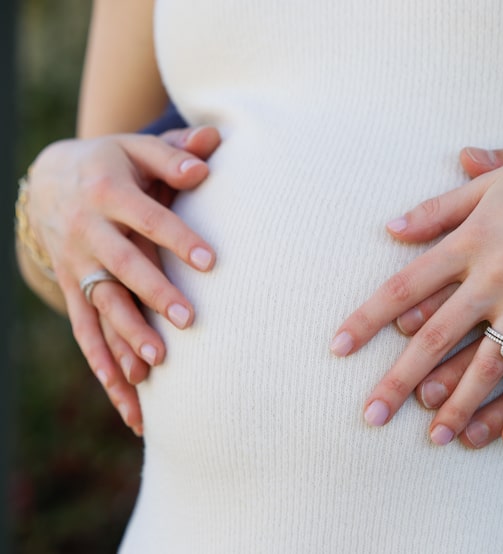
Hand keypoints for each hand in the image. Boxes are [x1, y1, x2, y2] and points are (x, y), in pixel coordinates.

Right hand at [25, 127, 220, 433]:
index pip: (149, 220)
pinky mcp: (73, 291)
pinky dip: (104, 366)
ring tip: (155, 370)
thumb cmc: (114, 164)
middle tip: (187, 321)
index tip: (212, 262)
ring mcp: (77, 267)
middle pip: (122, 268)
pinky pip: (85, 333)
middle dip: (153, 296)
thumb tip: (209, 157)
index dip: (180, 240)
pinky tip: (127, 402)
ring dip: (124, 339)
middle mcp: (88, 233)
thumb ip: (175, 155)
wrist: (51, 178)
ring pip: (100, 308)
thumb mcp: (139, 149)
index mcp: (108, 193)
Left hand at [333, 137, 502, 446]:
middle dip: (401, 378)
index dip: (368, 319)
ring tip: (437, 437)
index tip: (340, 348)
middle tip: (372, 414)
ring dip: (461, 404)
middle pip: (437, 335)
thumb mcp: (494, 183)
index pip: (405, 286)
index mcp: (470, 239)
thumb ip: (439, 208)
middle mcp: (495, 273)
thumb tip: (391, 228)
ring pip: (489, 362)